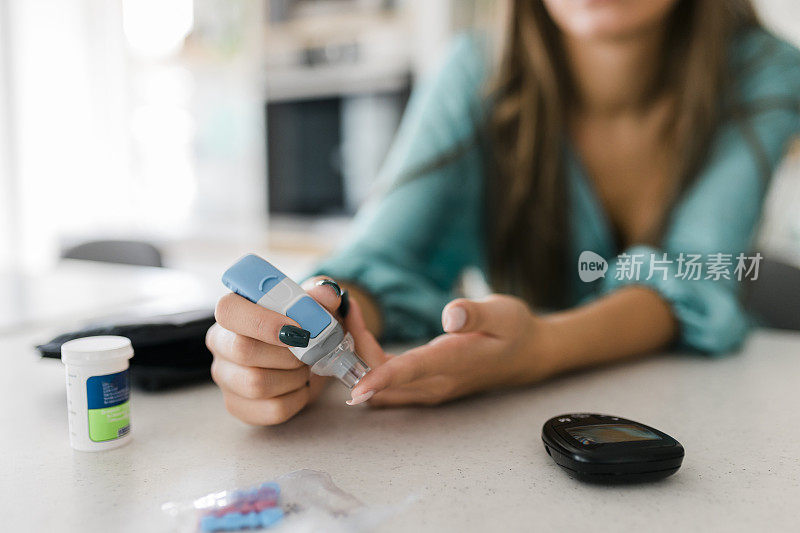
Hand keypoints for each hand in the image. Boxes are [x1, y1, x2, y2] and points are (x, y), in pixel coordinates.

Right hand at [206, 278, 346, 424]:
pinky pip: (271, 409)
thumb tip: (326, 293)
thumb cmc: (305, 324)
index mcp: (233, 311)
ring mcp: (226, 376)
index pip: (229, 310)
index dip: (262, 320)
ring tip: (304, 367)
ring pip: (256, 384)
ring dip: (294, 376)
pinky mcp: (239, 405)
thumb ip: (321, 294)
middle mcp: (221, 343)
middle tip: (308, 350)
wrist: (308, 356)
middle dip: (287, 353)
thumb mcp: (315, 303)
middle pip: (242, 350)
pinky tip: (300, 385)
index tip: (297, 328)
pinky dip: (297, 398)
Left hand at [348, 295, 556, 405]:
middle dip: (356, 350)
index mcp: (454, 362)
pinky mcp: (423, 386)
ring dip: (358, 356)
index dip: (382, 379)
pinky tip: (360, 335)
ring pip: (381, 384)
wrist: (527, 356)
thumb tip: (449, 316)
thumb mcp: (503, 313)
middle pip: (384, 378)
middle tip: (342, 309)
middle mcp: (437, 382)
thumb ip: (475, 314)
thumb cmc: (515, 331)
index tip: (356, 388)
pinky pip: (387, 382)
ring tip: (347, 317)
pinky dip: (367, 363)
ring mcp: (429, 389)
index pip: (412, 372)